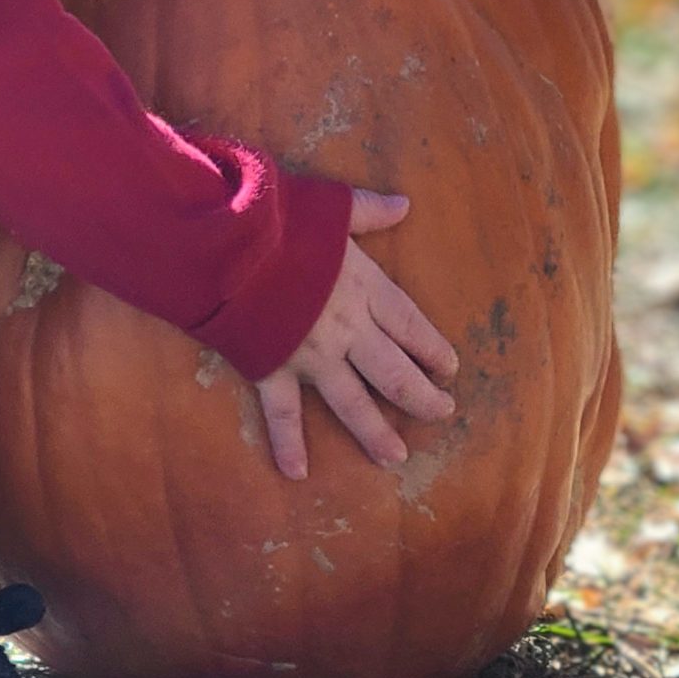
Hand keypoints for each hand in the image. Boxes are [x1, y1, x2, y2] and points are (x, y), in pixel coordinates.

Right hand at [253, 188, 458, 481]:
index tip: (450, 369)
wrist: (229, 245)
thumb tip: (405, 204)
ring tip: (396, 457)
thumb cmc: (277, 219)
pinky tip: (298, 473)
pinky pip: (283, 414)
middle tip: (441, 413)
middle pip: (394, 372)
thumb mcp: (329, 206)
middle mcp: (347, 328)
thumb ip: (367, 211)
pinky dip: (289, 444)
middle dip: (421, 397)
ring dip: (376, 433)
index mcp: (364, 287)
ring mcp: (311, 354)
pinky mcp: (272, 368)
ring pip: (353, 402)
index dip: (433, 349)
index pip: (410, 326)